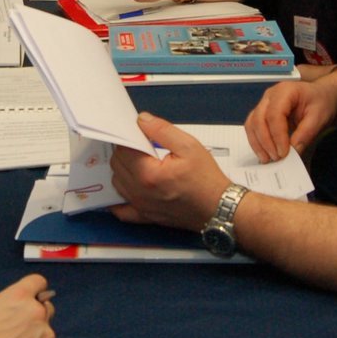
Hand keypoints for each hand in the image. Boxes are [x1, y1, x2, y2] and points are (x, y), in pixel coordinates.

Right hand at [0, 274, 58, 337]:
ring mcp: (47, 337)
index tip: (29, 301)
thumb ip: (4, 306)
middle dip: (36, 317)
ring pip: (47, 335)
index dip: (33, 292)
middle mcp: (37, 313)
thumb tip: (13, 312)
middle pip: (46, 308)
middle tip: (19, 333)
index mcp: (19, 297)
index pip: (38, 282)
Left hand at [108, 113, 230, 229]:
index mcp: (149, 174)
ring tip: (140, 163)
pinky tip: (127, 189)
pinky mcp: (145, 217)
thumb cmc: (207, 179)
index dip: (128, 138)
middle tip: (142, 146)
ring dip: (123, 170)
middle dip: (125, 152)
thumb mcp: (189, 146)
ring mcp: (141, 207)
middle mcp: (140, 193)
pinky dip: (119, 199)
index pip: (123, 150)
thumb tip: (141, 120)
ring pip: (117, 183)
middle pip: (117, 166)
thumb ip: (162, 130)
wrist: (219, 208)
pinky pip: (121, 210)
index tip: (138, 133)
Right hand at [244, 78, 336, 161]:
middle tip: (276, 158)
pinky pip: (253, 127)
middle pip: (259, 119)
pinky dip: (256, 142)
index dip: (277, 135)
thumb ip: (307, 133)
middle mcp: (270, 95)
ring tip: (268, 159)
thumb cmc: (321, 103)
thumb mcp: (320, 117)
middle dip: (265, 141)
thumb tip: (293, 150)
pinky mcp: (261, 113)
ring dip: (258, 143)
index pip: (274, 114)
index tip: (284, 153)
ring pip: (252, 124)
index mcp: (286, 91)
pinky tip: (265, 153)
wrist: (320, 96)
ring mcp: (263, 103)